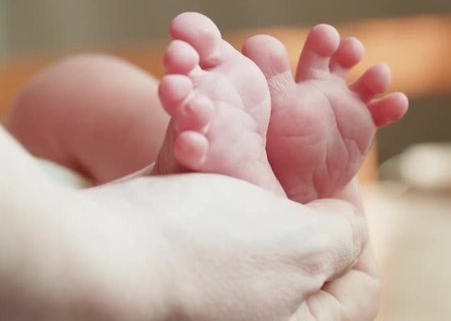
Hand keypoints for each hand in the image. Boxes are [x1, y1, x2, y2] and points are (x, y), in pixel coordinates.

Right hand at [81, 173, 371, 319]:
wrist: (92, 255)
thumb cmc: (205, 254)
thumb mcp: (302, 245)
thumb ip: (343, 238)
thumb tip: (349, 228)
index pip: (358, 284)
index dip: (357, 227)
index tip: (337, 183)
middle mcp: (258, 315)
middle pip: (305, 256)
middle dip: (300, 201)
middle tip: (294, 161)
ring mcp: (217, 293)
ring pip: (257, 230)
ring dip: (255, 184)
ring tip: (251, 146)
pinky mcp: (180, 265)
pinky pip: (212, 221)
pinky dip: (215, 186)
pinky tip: (208, 149)